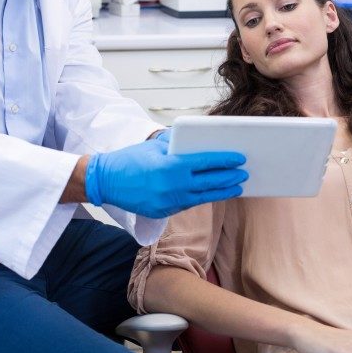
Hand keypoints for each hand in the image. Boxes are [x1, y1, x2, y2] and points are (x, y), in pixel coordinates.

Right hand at [85, 136, 246, 217]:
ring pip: (203, 197)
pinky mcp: (163, 212)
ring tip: (236, 187)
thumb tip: (199, 140)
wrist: (106, 181)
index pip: (206, 162)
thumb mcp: (155, 146)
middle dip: (229, 178)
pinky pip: (189, 204)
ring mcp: (169, 202)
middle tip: (244, 174)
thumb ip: (177, 144)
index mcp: (172, 166)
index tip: (240, 159)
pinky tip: (214, 194)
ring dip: (222, 192)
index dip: (225, 161)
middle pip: (209, 182)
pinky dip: (204, 198)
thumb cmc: (130, 159)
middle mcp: (173, 186)